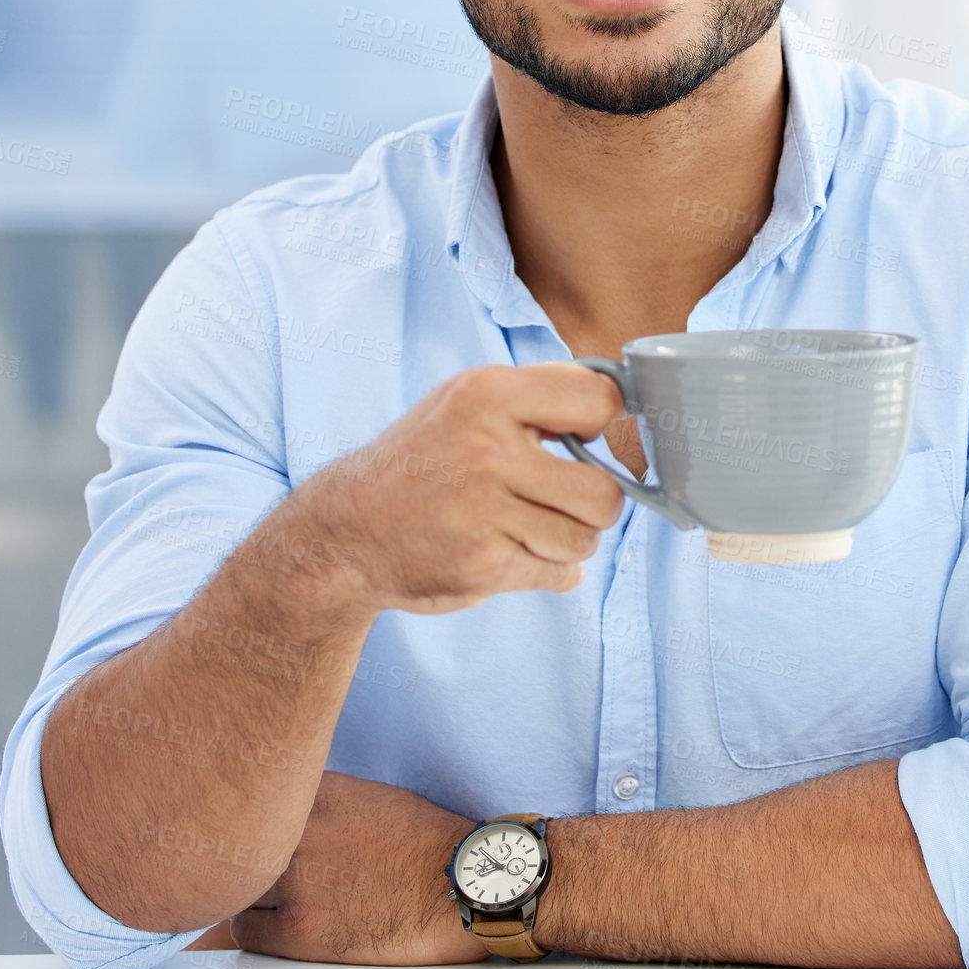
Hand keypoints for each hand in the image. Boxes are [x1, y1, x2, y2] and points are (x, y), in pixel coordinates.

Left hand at [229, 771, 489, 964]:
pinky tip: (282, 923)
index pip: (256, 790)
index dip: (252, 810)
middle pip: (239, 839)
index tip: (247, 817)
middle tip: (245, 859)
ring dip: (252, 890)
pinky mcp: (300, 930)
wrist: (460, 888)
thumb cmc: (425, 843)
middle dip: (244, 849)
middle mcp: (302, 830)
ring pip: (237, 886)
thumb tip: (287, 810)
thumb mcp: (370, 796)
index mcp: (322, 790)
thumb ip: (321, 800)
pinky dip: (258, 927)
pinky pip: (246, 929)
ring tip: (277, 895)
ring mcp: (298, 880)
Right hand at [286, 363, 627, 615]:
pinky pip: (558, 574)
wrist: (348, 529)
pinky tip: (514, 551)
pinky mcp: (482, 565)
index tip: (590, 435)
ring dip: (571, 540)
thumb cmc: (424, 459)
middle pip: (603, 491)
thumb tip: (620, 403)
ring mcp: (484, 512)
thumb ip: (537, 396)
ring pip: (585, 539)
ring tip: (536, 526)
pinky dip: (548, 569)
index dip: (604, 420)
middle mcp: (487, 450)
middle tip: (569, 498)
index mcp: (487, 394)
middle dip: (596, 501)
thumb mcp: (466, 401)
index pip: (597, 398)